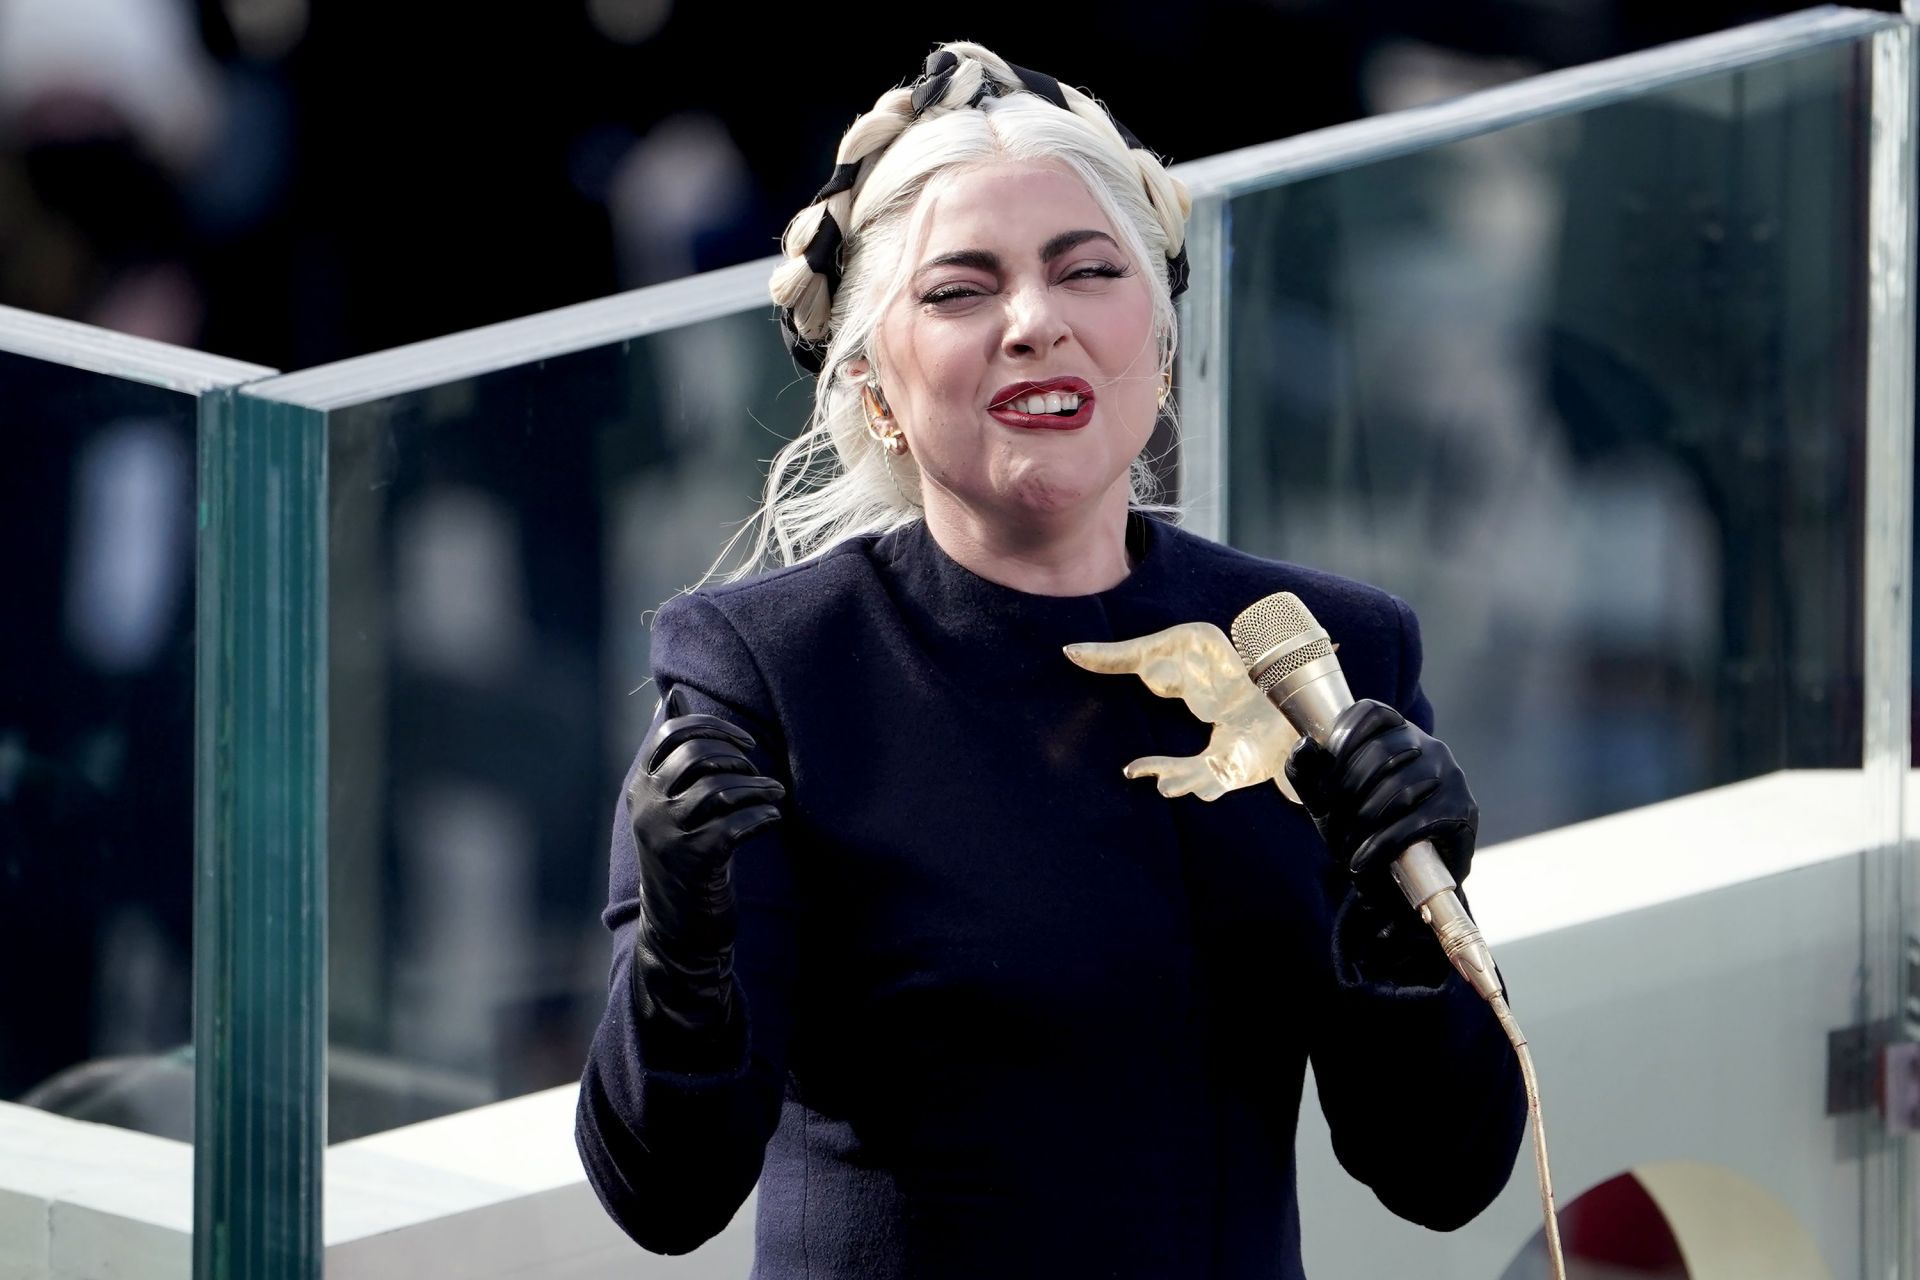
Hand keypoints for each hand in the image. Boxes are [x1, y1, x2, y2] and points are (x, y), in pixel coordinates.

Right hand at [628, 685, 784, 1040]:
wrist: (677, 929)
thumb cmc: (683, 854)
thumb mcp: (669, 802)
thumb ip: (671, 752)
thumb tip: (672, 695)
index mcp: (641, 786)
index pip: (672, 733)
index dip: (713, 727)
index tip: (744, 744)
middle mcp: (648, 808)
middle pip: (696, 756)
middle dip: (736, 756)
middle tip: (758, 771)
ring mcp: (668, 836)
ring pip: (719, 789)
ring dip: (758, 787)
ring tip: (777, 793)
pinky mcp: (694, 862)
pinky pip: (735, 825)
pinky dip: (761, 815)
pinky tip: (774, 816)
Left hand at [1283, 699, 1477, 907]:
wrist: (1399, 882)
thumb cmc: (1361, 829)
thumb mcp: (1325, 800)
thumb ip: (1308, 772)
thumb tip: (1305, 744)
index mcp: (1396, 732)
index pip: (1371, 712)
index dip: (1343, 737)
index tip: (1324, 776)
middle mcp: (1428, 745)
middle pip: (1381, 753)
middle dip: (1346, 791)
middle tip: (1331, 822)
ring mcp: (1450, 774)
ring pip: (1399, 788)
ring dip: (1363, 822)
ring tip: (1346, 847)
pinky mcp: (1462, 809)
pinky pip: (1417, 822)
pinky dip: (1382, 844)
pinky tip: (1362, 860)